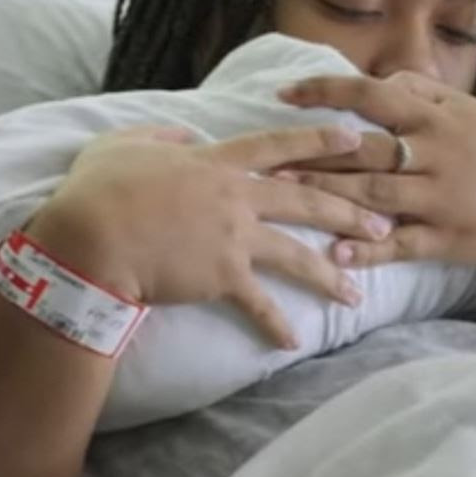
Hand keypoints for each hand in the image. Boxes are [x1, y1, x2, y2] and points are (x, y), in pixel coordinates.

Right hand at [24, 125, 393, 347]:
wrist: (92, 236)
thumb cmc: (98, 190)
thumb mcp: (122, 144)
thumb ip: (159, 135)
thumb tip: (183, 134)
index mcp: (215, 162)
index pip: (278, 146)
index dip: (318, 140)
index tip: (355, 139)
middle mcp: (235, 196)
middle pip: (306, 199)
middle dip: (348, 211)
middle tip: (383, 223)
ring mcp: (233, 236)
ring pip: (296, 254)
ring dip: (330, 274)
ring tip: (358, 293)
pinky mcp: (222, 275)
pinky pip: (259, 304)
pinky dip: (275, 325)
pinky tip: (293, 343)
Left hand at [276, 73, 475, 268]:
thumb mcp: (469, 112)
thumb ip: (423, 93)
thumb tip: (378, 80)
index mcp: (438, 119)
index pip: (372, 95)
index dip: (325, 92)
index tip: (284, 94)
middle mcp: (436, 155)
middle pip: (366, 150)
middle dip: (313, 155)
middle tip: (265, 160)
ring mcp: (441, 200)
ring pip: (376, 196)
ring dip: (328, 195)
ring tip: (284, 196)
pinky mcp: (447, 239)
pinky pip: (402, 244)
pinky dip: (368, 249)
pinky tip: (335, 252)